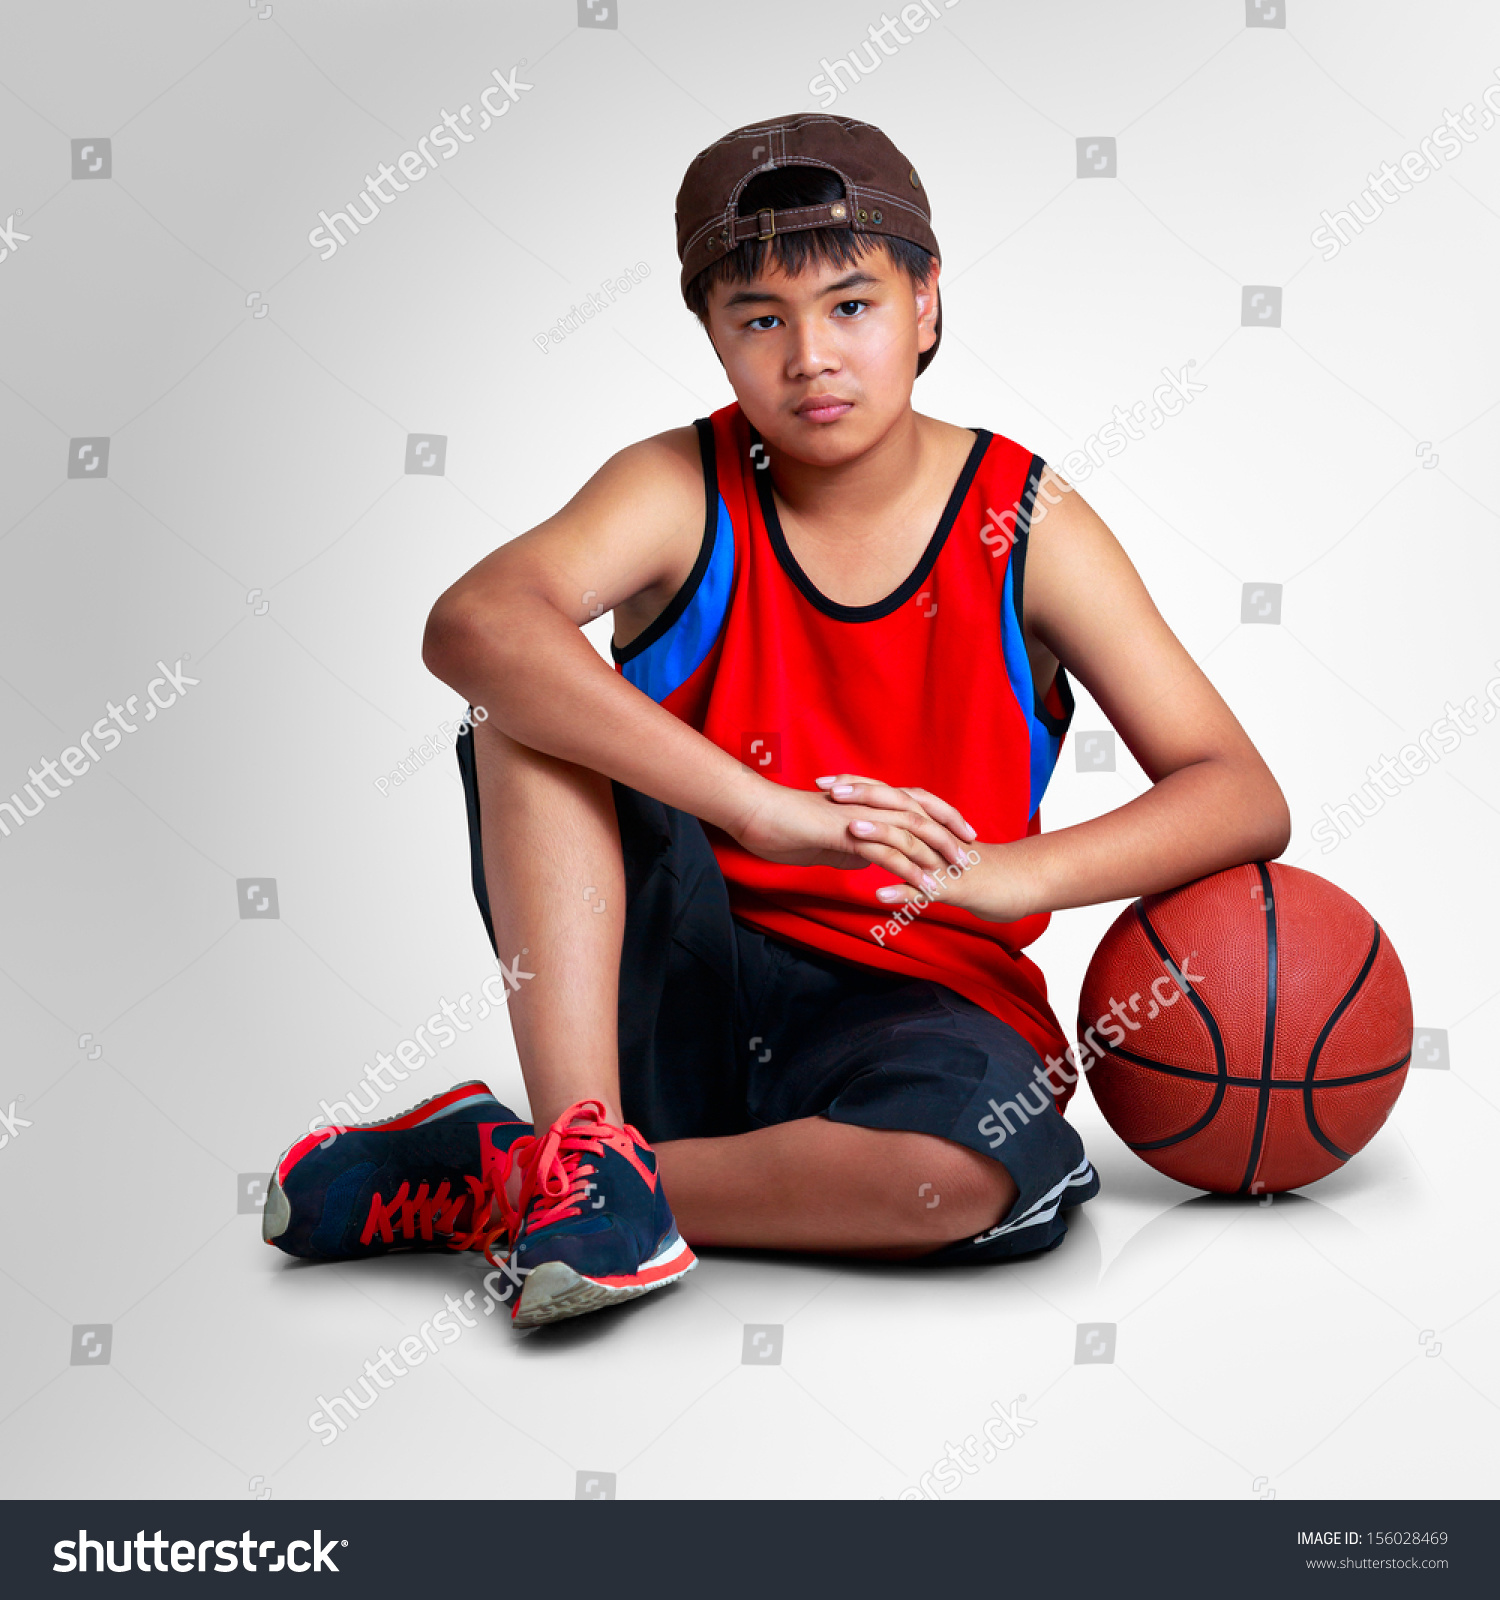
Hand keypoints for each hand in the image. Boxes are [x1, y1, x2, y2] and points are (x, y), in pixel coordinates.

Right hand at [731, 773, 974, 875]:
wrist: (756, 813)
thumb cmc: (781, 825)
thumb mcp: (821, 841)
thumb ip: (845, 848)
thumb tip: (860, 860)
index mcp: (864, 803)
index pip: (911, 803)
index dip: (937, 816)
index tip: (958, 833)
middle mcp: (868, 805)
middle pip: (921, 813)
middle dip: (950, 831)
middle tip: (972, 850)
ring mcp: (859, 817)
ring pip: (911, 832)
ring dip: (937, 854)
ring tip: (959, 873)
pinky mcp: (847, 834)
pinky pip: (887, 853)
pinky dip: (910, 871)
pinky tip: (925, 888)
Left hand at [816, 773, 1033, 923]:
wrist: (1016, 885)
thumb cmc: (969, 867)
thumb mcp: (931, 847)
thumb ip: (902, 836)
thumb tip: (866, 826)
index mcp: (927, 822)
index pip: (889, 795)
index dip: (857, 786)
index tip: (822, 781)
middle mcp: (935, 834)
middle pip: (898, 808)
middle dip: (864, 798)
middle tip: (830, 792)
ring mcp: (945, 861)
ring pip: (911, 844)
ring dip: (882, 836)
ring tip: (851, 831)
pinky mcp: (955, 888)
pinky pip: (926, 891)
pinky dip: (903, 893)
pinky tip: (879, 895)